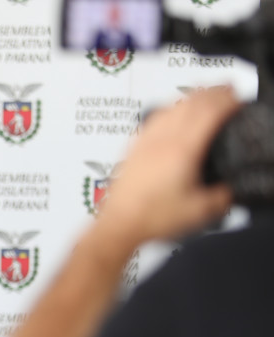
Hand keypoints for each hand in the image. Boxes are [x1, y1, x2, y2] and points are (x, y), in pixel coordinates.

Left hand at [97, 87, 238, 245]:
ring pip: (170, 106)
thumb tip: (227, 190)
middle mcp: (161, 140)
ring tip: (203, 96)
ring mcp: (144, 142)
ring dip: (191, 97)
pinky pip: (153, 118)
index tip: (237, 99)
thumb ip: (221, 197)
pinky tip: (169, 113)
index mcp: (182, 149)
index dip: (228, 101)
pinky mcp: (132, 148)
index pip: (209, 111)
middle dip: (213, 93)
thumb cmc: (150, 217)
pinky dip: (169, 108)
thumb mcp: (200, 211)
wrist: (120, 224)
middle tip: (227, 91)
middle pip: (190, 102)